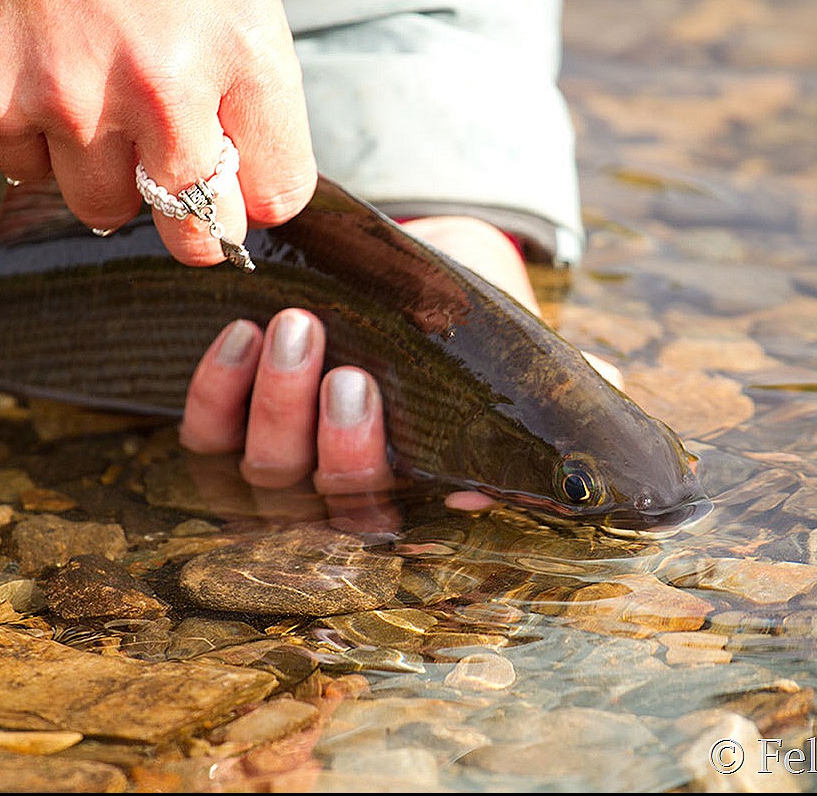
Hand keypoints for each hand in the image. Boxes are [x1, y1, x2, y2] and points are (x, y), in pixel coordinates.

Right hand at [0, 0, 315, 265]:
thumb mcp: (234, 4)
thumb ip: (252, 100)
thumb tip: (249, 193)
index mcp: (239, 54)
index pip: (278, 194)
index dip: (259, 198)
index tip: (242, 190)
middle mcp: (161, 88)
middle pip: (196, 230)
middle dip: (196, 223)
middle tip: (181, 186)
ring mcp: (74, 101)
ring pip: (106, 208)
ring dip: (110, 176)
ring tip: (103, 110)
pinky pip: (26, 171)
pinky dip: (37, 142)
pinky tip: (45, 84)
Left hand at [178, 217, 623, 503]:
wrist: (395, 295)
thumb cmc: (456, 339)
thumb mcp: (515, 356)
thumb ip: (563, 377)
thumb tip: (609, 385)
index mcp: (414, 495)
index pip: (415, 521)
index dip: (432, 500)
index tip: (455, 472)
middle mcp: (340, 495)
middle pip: (328, 497)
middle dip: (339, 441)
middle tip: (352, 374)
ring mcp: (278, 465)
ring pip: (262, 465)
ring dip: (277, 401)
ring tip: (297, 329)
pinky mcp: (227, 428)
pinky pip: (207, 431)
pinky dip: (218, 389)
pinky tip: (241, 334)